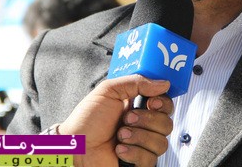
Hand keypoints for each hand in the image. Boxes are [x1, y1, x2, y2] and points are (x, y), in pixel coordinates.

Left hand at [58, 75, 172, 166]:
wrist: (75, 146)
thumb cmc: (86, 120)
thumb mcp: (109, 90)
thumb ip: (137, 82)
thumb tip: (163, 83)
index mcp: (138, 106)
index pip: (165, 104)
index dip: (162, 103)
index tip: (152, 102)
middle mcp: (143, 126)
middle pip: (167, 123)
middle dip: (146, 120)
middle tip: (127, 118)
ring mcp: (142, 145)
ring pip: (161, 142)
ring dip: (138, 137)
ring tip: (120, 135)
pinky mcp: (139, 163)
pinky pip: (150, 158)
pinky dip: (134, 153)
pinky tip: (120, 149)